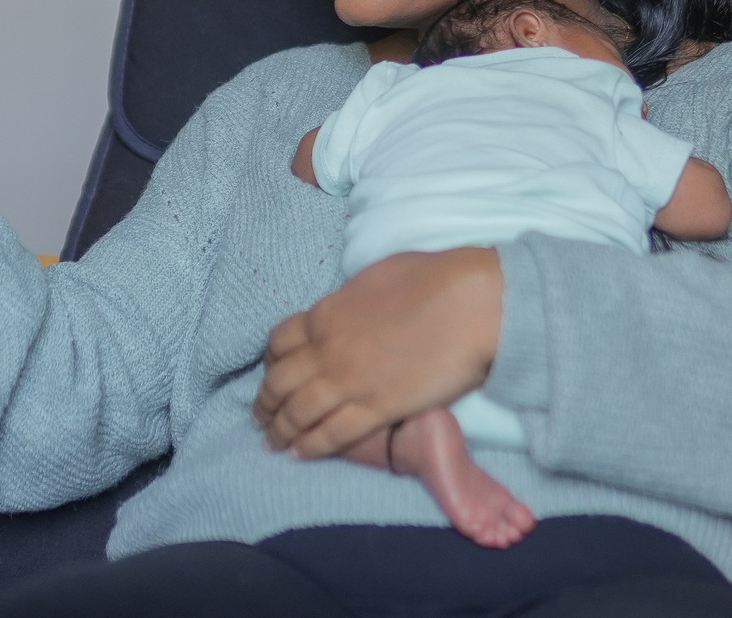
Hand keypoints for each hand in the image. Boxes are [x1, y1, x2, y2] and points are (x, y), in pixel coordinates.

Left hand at [253, 247, 504, 458]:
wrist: (471, 304)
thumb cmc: (433, 279)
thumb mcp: (374, 277)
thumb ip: (349, 300)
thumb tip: (344, 309)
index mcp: (326, 313)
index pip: (280, 342)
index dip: (269, 362)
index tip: (270, 374)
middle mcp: (328, 349)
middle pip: (280, 382)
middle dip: (265, 403)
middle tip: (260, 417)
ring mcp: (349, 381)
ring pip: (298, 412)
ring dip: (280, 430)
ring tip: (272, 443)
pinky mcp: (377, 408)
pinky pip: (331, 434)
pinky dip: (309, 446)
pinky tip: (299, 455)